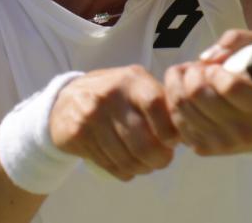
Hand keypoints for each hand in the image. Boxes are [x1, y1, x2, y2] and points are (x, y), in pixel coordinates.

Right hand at [48, 66, 179, 180]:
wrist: (66, 99)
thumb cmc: (114, 95)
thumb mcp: (136, 86)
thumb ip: (161, 102)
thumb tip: (186, 130)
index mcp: (131, 79)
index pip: (156, 105)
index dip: (169, 130)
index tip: (174, 142)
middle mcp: (111, 95)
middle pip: (143, 141)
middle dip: (159, 158)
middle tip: (163, 160)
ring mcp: (92, 115)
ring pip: (126, 158)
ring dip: (142, 168)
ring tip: (147, 165)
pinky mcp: (78, 135)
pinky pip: (109, 165)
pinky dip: (124, 172)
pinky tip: (128, 167)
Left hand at [164, 29, 251, 155]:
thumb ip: (236, 41)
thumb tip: (206, 57)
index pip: (229, 86)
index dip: (216, 70)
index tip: (218, 67)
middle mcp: (245, 131)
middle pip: (198, 94)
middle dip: (192, 73)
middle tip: (200, 69)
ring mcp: (223, 144)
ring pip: (181, 107)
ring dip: (179, 85)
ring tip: (191, 78)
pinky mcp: (205, 149)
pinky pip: (176, 122)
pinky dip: (175, 102)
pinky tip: (186, 94)